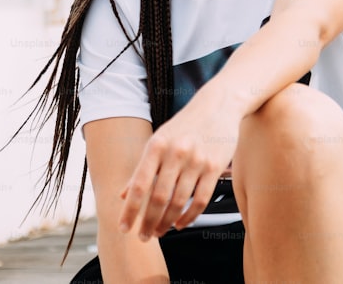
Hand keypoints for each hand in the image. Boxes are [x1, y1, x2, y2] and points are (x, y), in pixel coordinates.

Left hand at [117, 97, 240, 239]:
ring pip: (179, 202)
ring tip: (159, 232)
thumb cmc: (186, 124)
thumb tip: (124, 194)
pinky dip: (189, 216)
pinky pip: (201, 200)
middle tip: (144, 236)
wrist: (219, 105)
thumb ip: (142, 167)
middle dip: (148, 222)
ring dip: (167, 222)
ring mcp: (197, 160)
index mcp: (157, 145)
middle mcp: (176, 153)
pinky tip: (180, 223)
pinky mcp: (215, 167)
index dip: (130, 210)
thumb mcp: (159, 139)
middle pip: (158, 198)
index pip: (140, 185)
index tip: (123, 228)